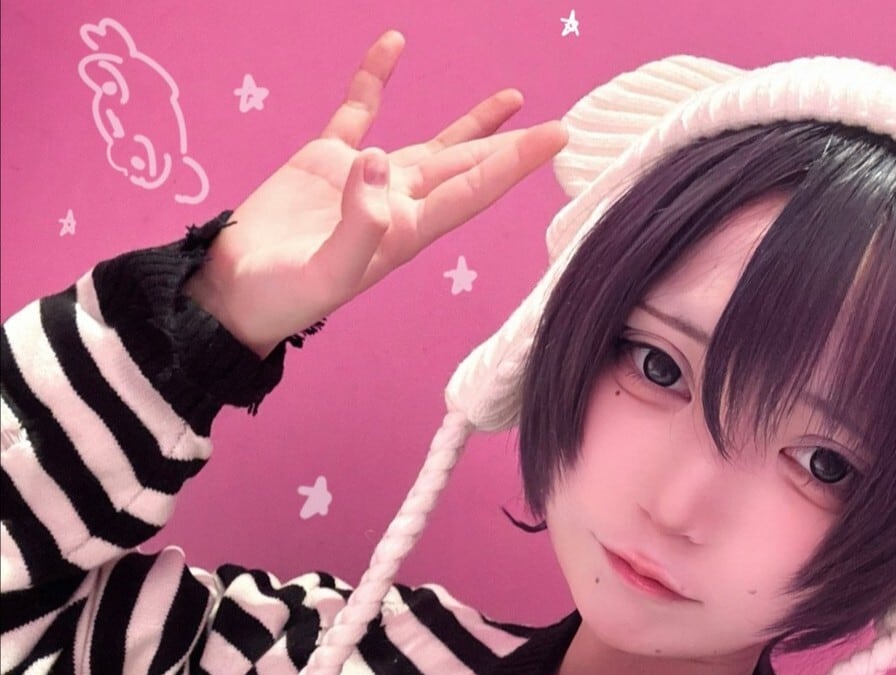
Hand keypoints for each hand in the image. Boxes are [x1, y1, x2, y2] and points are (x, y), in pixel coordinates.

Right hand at [186, 31, 566, 355]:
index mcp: (405, 232)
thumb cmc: (281, 299)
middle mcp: (395, 204)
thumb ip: (359, 225)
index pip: (473, 190)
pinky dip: (374, 80)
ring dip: (471, 124)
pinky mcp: (325, 161)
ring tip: (512, 99)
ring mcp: (363, 180)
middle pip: (465, 167)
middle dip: (509, 147)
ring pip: (430, 143)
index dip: (515, 163)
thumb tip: (377, 161)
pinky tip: (392, 46)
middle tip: (555, 126)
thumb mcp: (325, 276)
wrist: (232, 293)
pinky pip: (357, 111)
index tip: (555, 138)